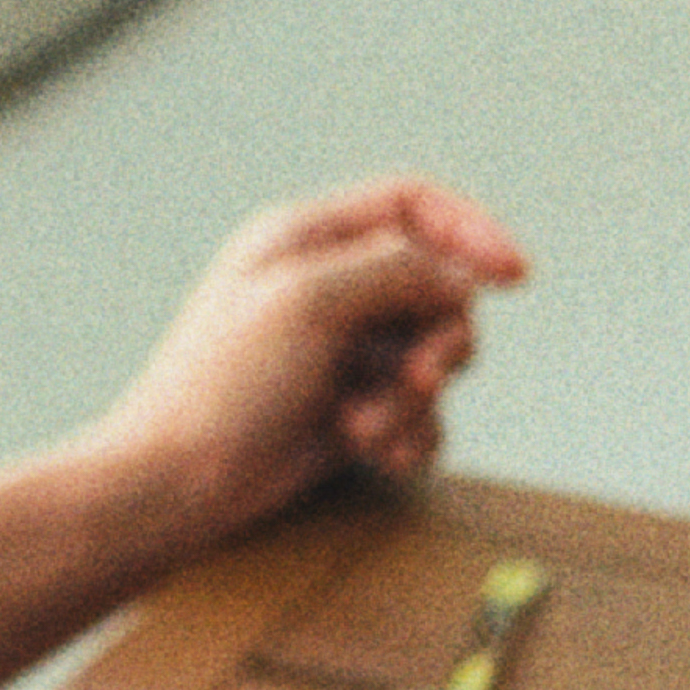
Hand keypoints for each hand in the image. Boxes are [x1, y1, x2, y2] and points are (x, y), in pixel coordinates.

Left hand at [75, 179, 529, 564]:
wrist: (175, 485)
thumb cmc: (223, 386)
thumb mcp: (309, 300)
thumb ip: (396, 271)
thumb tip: (460, 280)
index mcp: (307, 238)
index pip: (414, 205)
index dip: (471, 231)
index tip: (514, 276)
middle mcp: (327, 288)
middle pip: (437, 288)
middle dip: (441, 337)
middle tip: (415, 376)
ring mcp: (339, 354)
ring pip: (432, 359)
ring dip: (413, 399)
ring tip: (365, 427)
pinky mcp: (348, 413)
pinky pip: (418, 415)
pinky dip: (407, 436)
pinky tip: (372, 455)